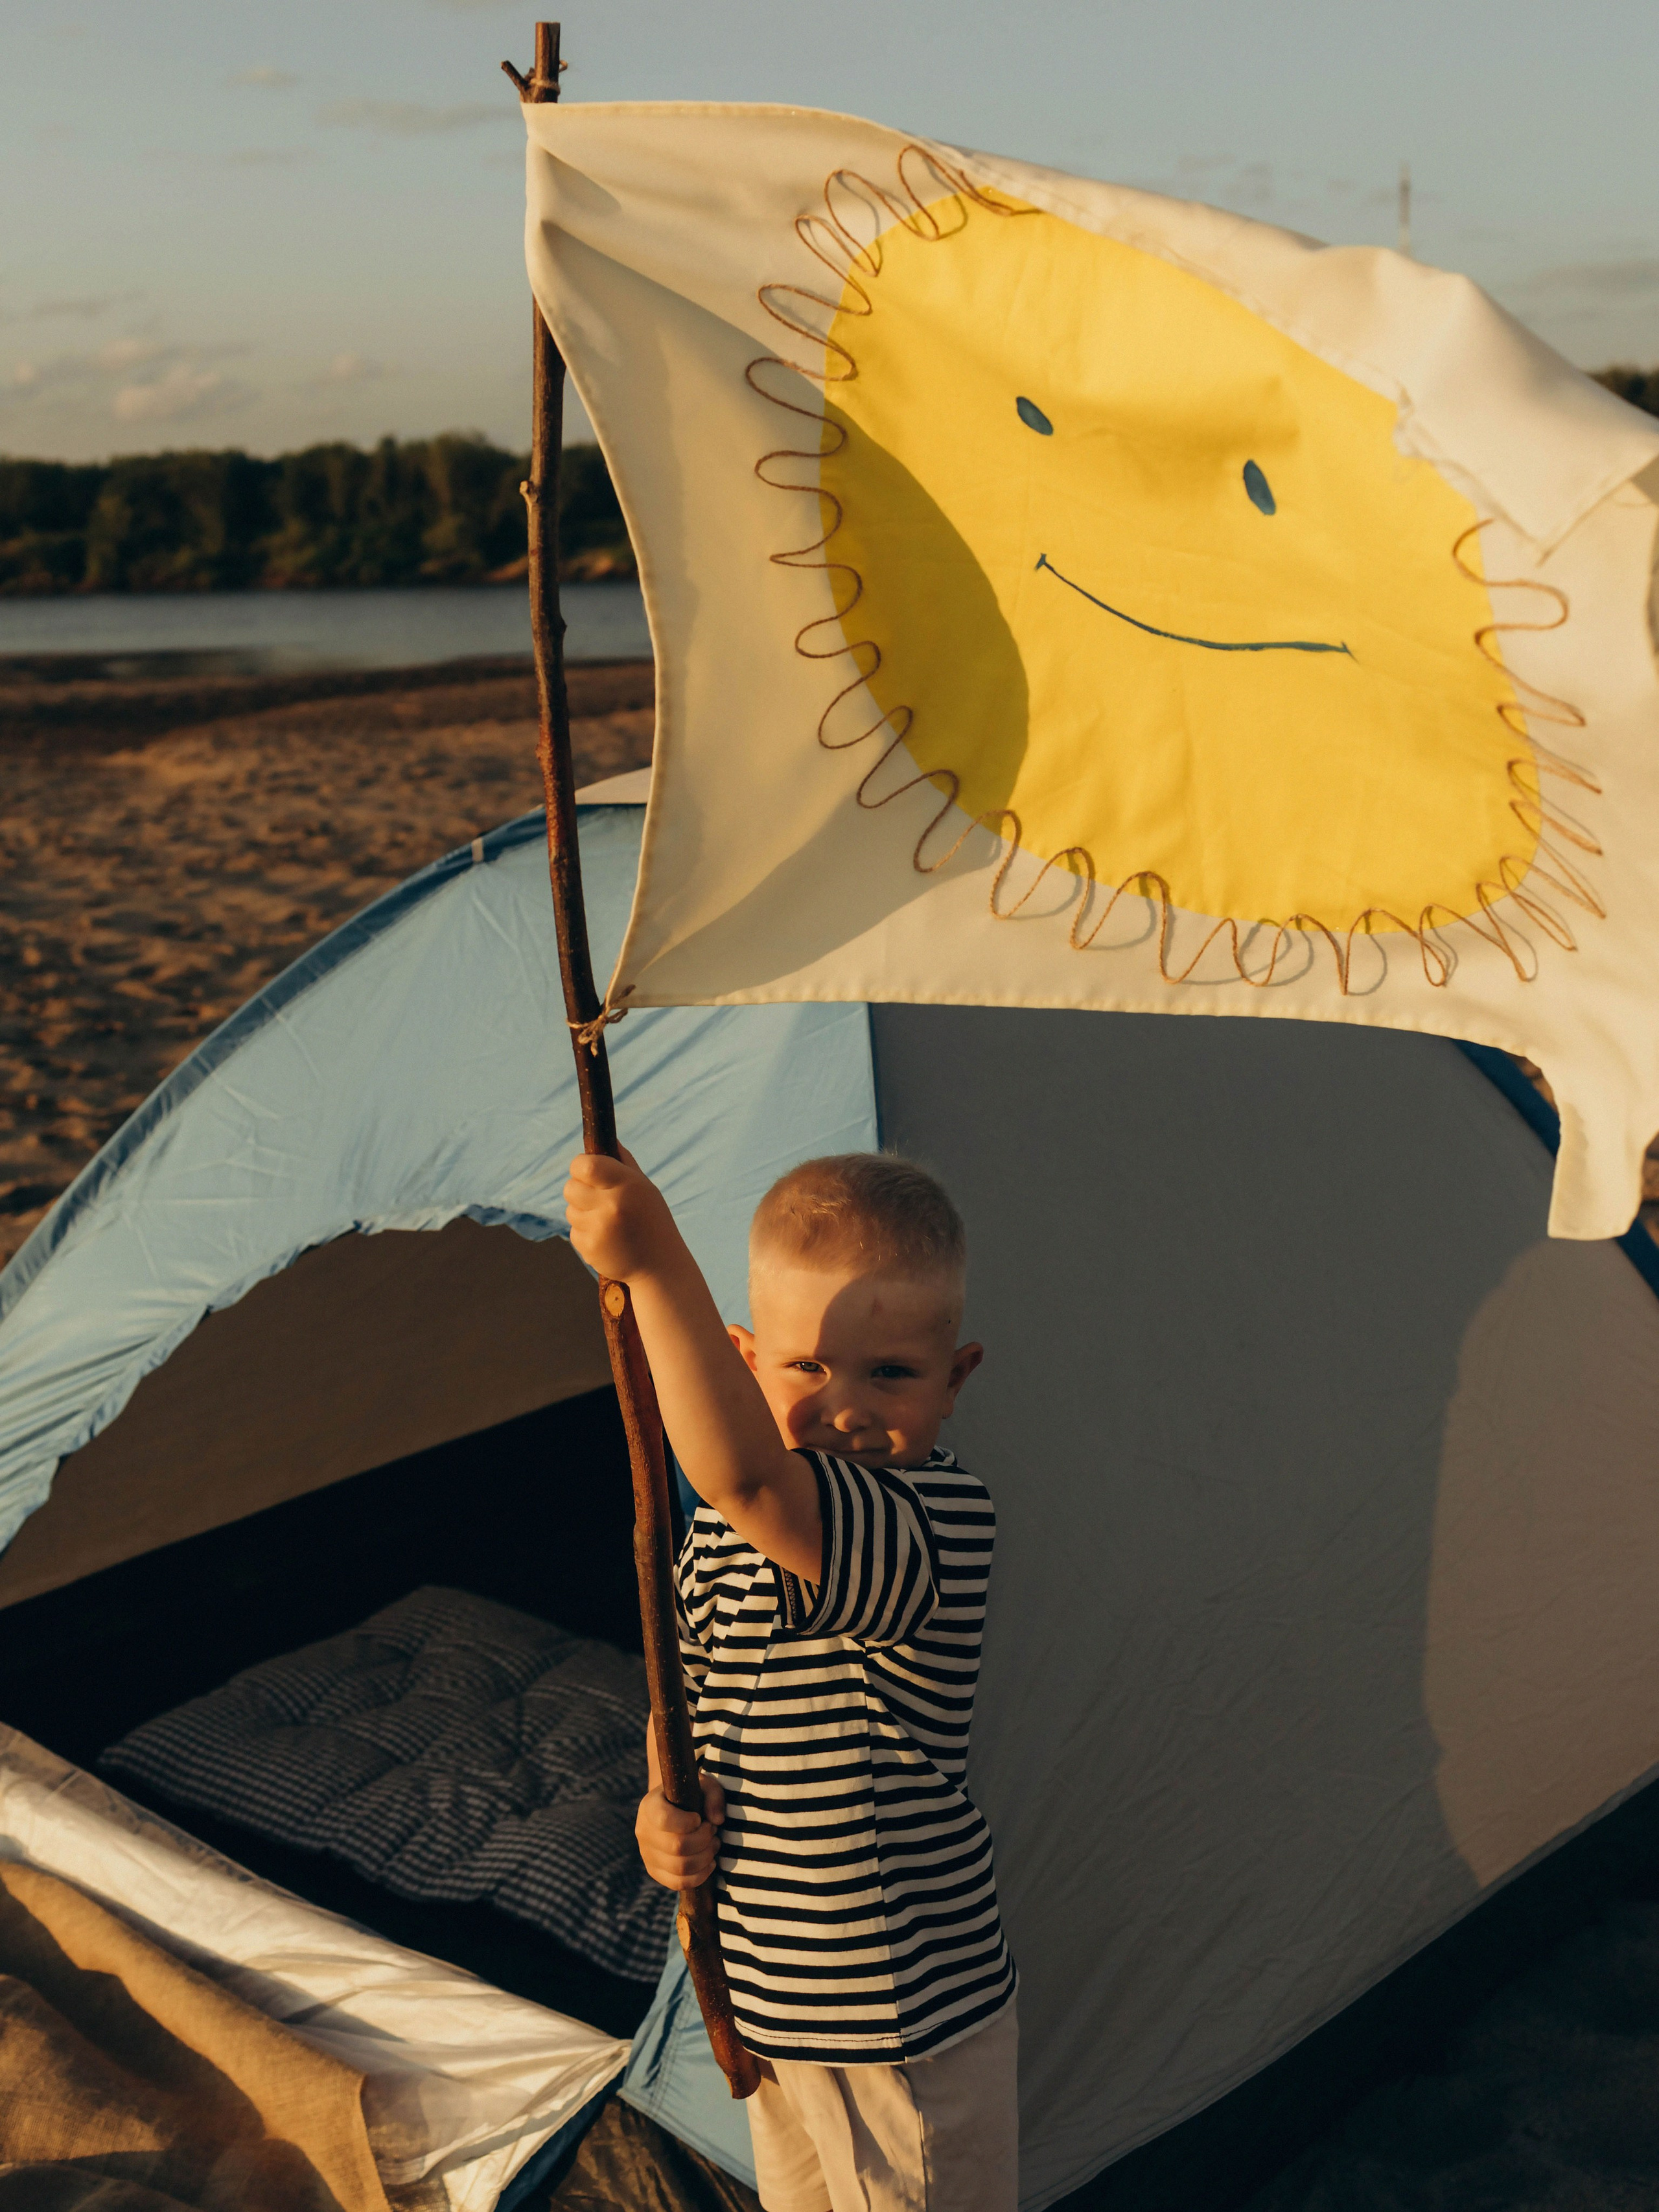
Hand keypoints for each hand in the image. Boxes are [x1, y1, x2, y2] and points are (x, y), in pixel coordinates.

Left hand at [564, 1148, 679, 1283]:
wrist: (660, 1266)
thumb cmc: (652, 1220)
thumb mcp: (645, 1188)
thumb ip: (623, 1163)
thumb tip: (604, 1138)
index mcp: (627, 1185)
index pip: (584, 1166)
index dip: (580, 1166)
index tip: (587, 1172)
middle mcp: (611, 1206)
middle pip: (570, 1187)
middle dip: (579, 1190)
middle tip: (598, 1198)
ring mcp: (599, 1229)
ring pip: (570, 1210)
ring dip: (582, 1212)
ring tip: (607, 1221)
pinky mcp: (589, 1249)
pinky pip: (573, 1231)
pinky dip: (585, 1233)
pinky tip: (606, 1238)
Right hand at [636, 1770, 725, 1889]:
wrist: (674, 1810)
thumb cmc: (690, 1796)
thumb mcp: (704, 1785)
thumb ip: (713, 1796)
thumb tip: (717, 1820)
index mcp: (650, 1806)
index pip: (664, 1820)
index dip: (688, 1822)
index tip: (699, 1818)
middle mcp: (643, 1831)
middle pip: (677, 1846)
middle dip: (704, 1840)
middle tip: (713, 1831)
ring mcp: (647, 1855)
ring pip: (680, 1867)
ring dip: (705, 1857)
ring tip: (713, 1845)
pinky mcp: (655, 1872)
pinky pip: (679, 1883)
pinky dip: (700, 1876)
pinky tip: (709, 1862)